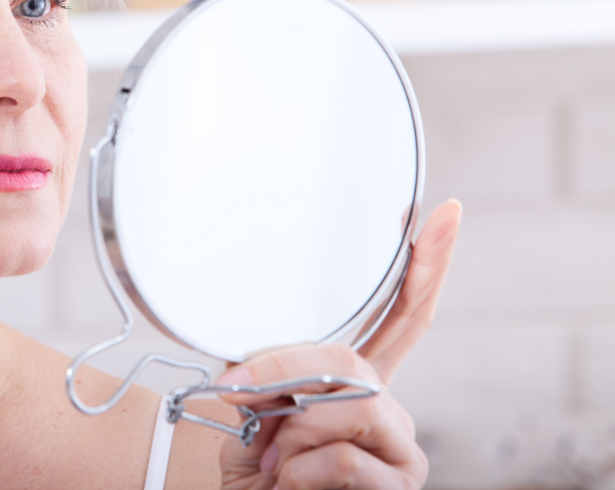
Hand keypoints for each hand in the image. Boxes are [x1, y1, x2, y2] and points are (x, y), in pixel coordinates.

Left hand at [218, 200, 460, 487]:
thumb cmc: (256, 471)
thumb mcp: (248, 411)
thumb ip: (264, 372)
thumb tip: (255, 357)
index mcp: (358, 381)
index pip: (400, 314)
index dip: (425, 266)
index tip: (443, 214)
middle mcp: (389, 407)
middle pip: (352, 358)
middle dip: (283, 369)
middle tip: (234, 388)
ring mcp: (401, 446)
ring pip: (348, 405)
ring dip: (290, 431)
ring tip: (272, 459)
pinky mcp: (400, 484)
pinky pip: (346, 457)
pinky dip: (300, 468)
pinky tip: (288, 482)